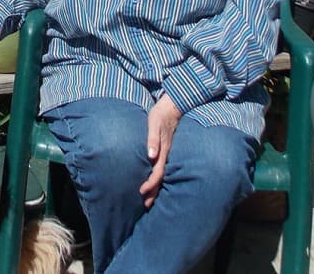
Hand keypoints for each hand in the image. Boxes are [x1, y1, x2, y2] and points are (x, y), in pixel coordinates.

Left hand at [139, 94, 182, 208]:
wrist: (171, 107)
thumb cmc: (160, 115)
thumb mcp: (154, 124)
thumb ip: (153, 140)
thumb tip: (151, 156)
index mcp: (163, 150)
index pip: (157, 172)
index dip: (150, 183)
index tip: (142, 192)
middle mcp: (165, 154)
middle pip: (159, 177)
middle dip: (153, 191)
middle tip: (146, 205)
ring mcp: (166, 153)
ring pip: (161, 174)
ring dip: (155, 187)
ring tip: (149, 199)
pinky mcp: (164, 150)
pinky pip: (161, 167)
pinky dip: (157, 177)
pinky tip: (153, 182)